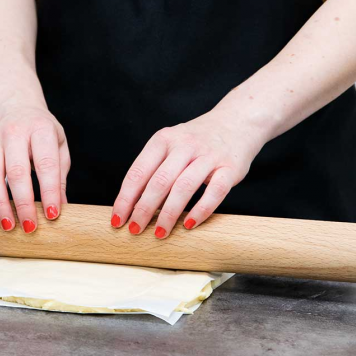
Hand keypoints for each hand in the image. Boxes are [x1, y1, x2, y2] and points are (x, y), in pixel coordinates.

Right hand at [0, 95, 69, 233]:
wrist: (11, 101)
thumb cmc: (38, 126)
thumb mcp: (58, 142)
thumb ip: (60, 173)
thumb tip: (61, 206)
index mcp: (40, 129)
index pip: (46, 164)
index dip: (49, 191)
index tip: (52, 214)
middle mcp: (14, 133)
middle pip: (17, 172)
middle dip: (23, 203)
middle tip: (30, 227)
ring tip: (8, 225)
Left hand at [111, 104, 266, 237]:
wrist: (237, 122)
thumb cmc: (197, 141)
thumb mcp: (171, 144)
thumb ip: (155, 168)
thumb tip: (133, 205)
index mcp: (164, 139)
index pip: (138, 172)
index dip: (126, 198)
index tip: (117, 219)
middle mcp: (185, 145)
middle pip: (159, 181)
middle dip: (144, 209)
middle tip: (135, 230)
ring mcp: (208, 156)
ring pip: (184, 187)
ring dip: (169, 214)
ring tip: (160, 233)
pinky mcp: (230, 168)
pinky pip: (215, 192)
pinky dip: (201, 210)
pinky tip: (190, 224)